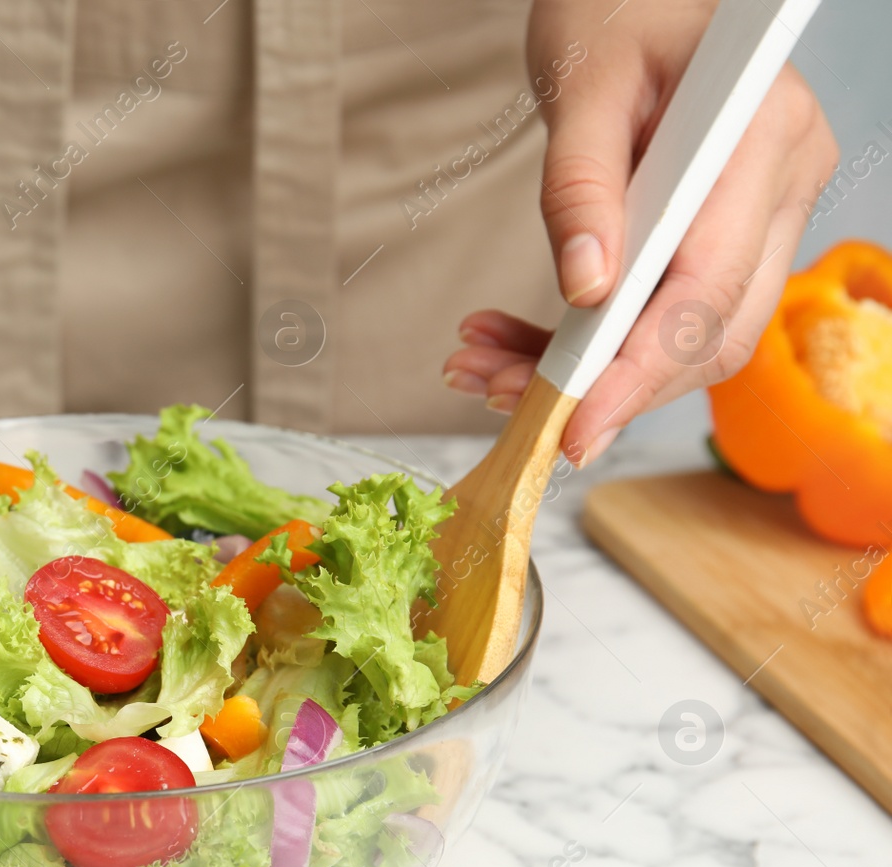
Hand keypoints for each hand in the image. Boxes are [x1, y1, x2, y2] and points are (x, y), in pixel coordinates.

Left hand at [442, 0, 837, 463]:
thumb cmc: (609, 17)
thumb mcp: (581, 87)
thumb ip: (580, 186)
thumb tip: (587, 292)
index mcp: (763, 137)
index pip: (708, 286)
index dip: (641, 370)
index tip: (574, 425)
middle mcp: (785, 181)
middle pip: (711, 330)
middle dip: (605, 384)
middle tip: (500, 400)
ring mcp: (763, 212)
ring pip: (686, 335)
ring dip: (585, 369)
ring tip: (482, 366)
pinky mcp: (726, 234)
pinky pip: (665, 313)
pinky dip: (586, 341)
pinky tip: (510, 342)